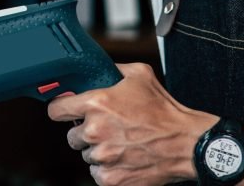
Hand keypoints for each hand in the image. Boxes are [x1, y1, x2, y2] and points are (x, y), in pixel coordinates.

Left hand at [47, 63, 214, 185]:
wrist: (186, 144)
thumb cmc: (165, 112)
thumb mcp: (140, 75)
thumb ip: (114, 69)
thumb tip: (99, 68)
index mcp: (97, 103)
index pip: (56, 109)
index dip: (61, 108)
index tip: (66, 110)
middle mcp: (95, 131)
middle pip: (72, 135)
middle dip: (86, 131)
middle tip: (107, 128)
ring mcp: (102, 156)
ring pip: (86, 154)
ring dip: (98, 150)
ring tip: (120, 143)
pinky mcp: (111, 178)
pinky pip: (97, 173)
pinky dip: (107, 168)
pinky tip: (123, 158)